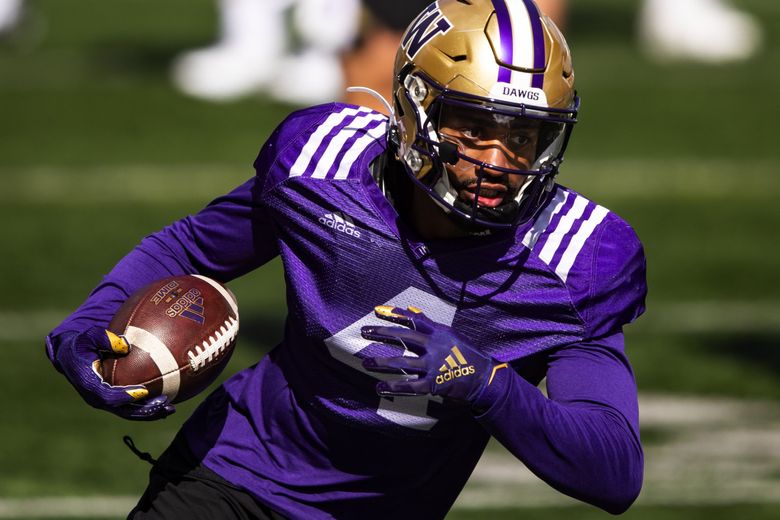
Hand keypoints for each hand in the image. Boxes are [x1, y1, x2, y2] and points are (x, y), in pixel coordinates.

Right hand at [49, 327, 174, 420]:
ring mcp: (103, 401)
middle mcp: (95, 397)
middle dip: (143, 409)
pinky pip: (130, 408)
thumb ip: (105, 339)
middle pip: (121, 409)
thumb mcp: (89, 336)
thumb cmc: (82, 343)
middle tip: (164, 403)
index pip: (108, 395)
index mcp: (89, 383)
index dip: (125, 396)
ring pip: (128, 412)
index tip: (144, 392)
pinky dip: (147, 409)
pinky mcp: (110, 401)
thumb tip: (125, 344)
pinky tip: (166, 405)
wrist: (70, 356)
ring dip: (149, 413)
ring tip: (170, 409)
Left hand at [360, 306, 507, 404]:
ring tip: (366, 362)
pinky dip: (393, 387)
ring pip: (402, 362)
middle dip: (382, 333)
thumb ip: (431, 326)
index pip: (414, 319)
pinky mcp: (433, 384)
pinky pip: (409, 386)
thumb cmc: (467, 355)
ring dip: (382, 362)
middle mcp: (435, 346)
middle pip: (404, 336)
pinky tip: (378, 387)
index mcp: (439, 333)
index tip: (377, 310)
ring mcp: (433, 365)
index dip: (395, 314)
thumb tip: (412, 312)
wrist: (484, 378)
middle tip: (364, 331)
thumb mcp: (451, 335)